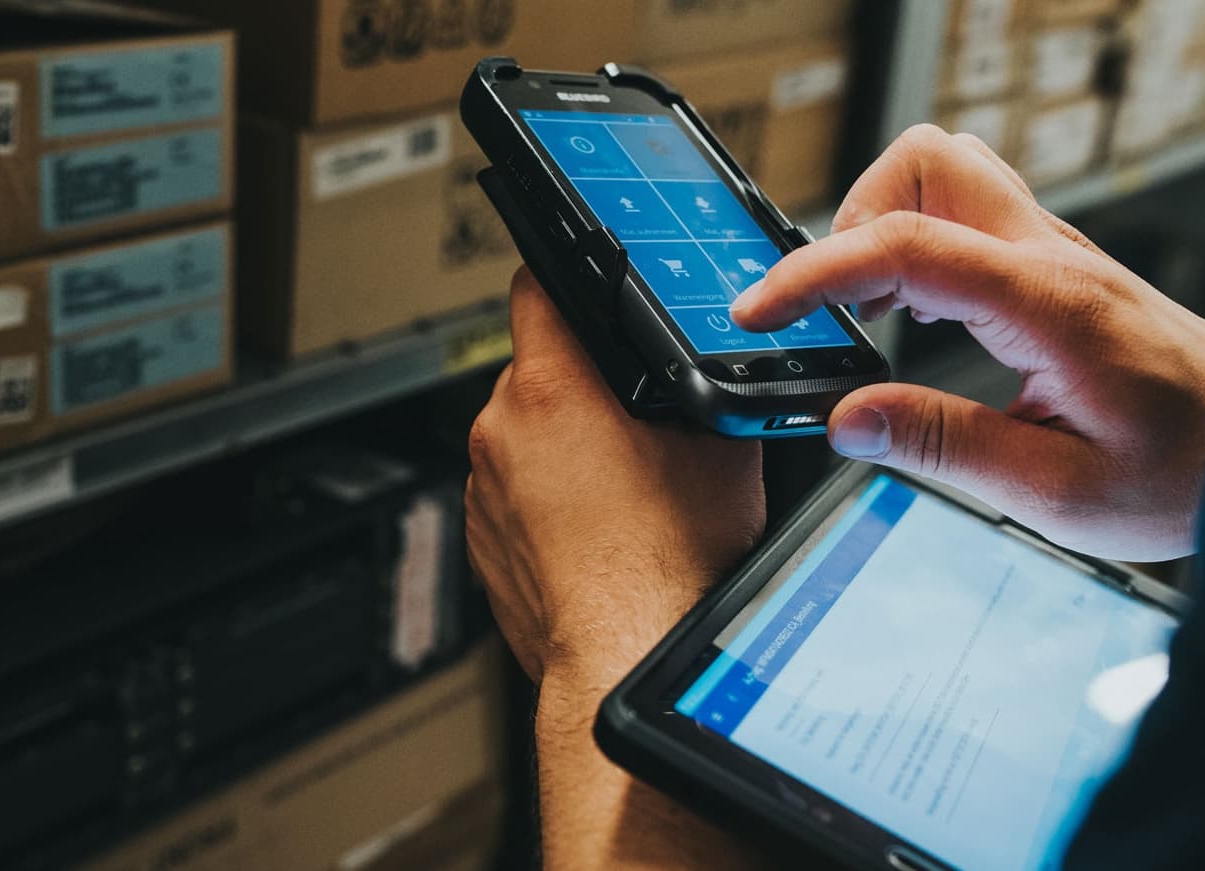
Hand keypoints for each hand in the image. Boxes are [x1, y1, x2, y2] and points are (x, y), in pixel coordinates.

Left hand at [466, 269, 765, 681]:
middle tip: (636, 423)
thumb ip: (698, 381)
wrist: (632, 655)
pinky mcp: (483, 540)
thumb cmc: (672, 563)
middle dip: (582, 385)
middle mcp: (500, 430)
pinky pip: (516, 495)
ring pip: (526, 437)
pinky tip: (598, 531)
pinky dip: (549, 502)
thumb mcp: (720, 444)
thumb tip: (707, 360)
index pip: (535, 287)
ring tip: (623, 490)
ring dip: (564, 447)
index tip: (585, 289)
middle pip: (537, 370)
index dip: (566, 279)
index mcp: (550, 389)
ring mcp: (485, 489)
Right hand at [732, 125, 1204, 560]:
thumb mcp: (1052, 490)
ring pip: (946, 172)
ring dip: (885, 224)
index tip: (759, 312)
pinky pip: (965, 215)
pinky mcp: (1052, 266)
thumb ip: (942, 446)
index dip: (816, 272)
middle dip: (854, 220)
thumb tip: (848, 418)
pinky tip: (909, 317)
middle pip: (927, 161)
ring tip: (868, 313)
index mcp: (1047, 305)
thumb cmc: (1182, 470)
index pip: (906, 246)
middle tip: (836, 307)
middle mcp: (1050, 256)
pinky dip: (914, 246)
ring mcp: (1054, 251)